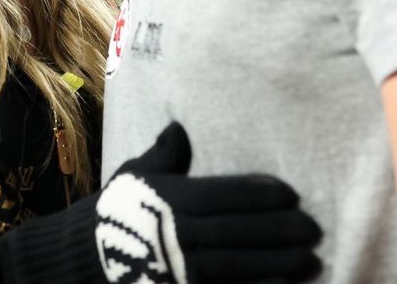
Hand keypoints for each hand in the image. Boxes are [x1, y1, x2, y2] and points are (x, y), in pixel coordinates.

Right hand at [94, 121, 321, 283]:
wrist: (82, 257)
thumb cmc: (120, 209)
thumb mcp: (136, 175)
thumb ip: (163, 155)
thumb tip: (179, 127)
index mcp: (170, 201)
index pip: (222, 195)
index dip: (258, 195)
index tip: (291, 193)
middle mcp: (176, 237)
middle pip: (237, 233)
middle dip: (279, 232)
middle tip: (314, 228)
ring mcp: (179, 272)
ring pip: (236, 268)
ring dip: (277, 266)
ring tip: (311, 260)